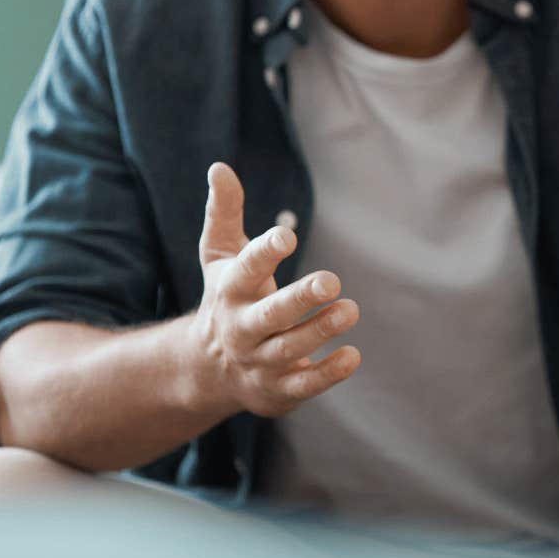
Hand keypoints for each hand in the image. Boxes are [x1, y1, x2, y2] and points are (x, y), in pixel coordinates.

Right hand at [188, 162, 361, 417]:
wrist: (206, 369)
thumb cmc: (226, 297)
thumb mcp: (220, 255)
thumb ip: (225, 212)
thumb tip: (220, 167)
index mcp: (230, 291)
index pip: (245, 270)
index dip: (264, 253)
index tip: (287, 236)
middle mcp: (242, 328)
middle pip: (269, 316)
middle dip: (299, 299)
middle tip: (332, 280)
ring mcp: (259, 362)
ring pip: (290, 349)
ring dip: (320, 330)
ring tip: (349, 310)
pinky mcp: (277, 390)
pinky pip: (303, 385)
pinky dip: (327, 373)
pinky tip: (352, 356)